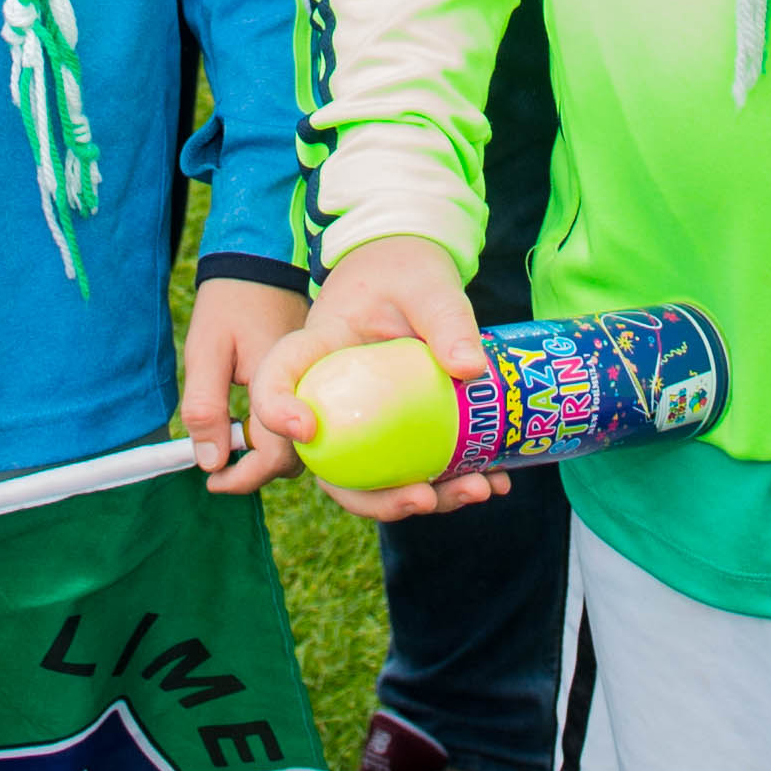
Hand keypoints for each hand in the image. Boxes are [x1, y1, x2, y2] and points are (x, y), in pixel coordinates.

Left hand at [177, 275, 310, 494]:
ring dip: (266, 452)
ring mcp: (317, 383)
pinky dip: (275, 432)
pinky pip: (300, 420)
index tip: (212, 480)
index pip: (275, 455)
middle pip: (294, 456)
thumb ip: (205, 407)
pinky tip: (247, 423)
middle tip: (217, 468)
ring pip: (298, 442)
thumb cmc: (228, 301)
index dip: (242, 477)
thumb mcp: (205, 351)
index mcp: (284, 384)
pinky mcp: (315, 378)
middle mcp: (310, 388)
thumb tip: (209, 460)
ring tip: (227, 445)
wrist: (258, 258)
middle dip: (257, 470)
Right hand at [252, 236, 500, 523]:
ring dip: (422, 499)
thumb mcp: (429, 285)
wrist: (414, 272)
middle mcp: (330, 396)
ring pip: (372, 478)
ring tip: (479, 489)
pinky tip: (494, 481)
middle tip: (422, 499)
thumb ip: (447, 320)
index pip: (277, 378)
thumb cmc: (408, 270)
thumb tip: (471, 368)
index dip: (276, 411)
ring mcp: (360, 421)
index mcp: (316, 348)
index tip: (308, 429)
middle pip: (327, 461)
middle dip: (371, 498)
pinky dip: (450, 483)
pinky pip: (409, 469)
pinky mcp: (392, 433)